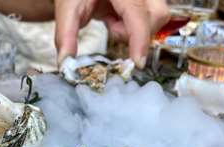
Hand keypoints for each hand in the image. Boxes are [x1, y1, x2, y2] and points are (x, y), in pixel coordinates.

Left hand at [55, 0, 169, 68]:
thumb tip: (66, 62)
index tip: (137, 63)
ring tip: (113, 23)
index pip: (138, 12)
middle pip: (157, 15)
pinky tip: (117, 20)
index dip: (140, 39)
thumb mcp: (68, 8)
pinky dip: (134, 27)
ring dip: (136, 30)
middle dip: (138, 33)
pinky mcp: (143, 0)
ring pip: (157, 17)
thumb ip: (66, 35)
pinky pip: (150, 18)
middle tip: (113, 28)